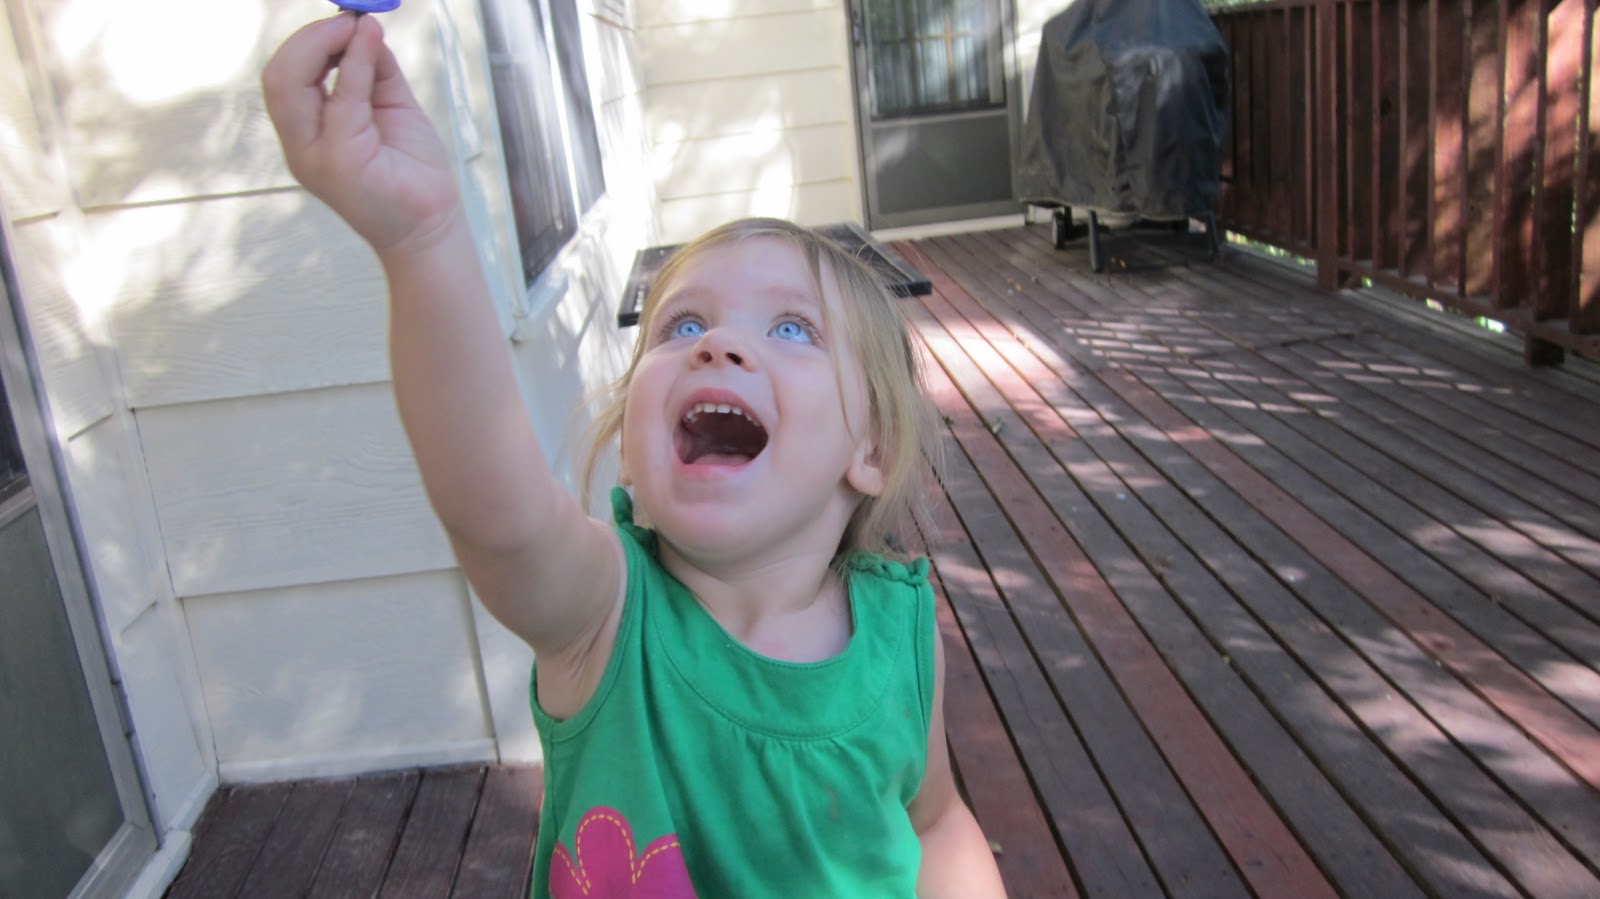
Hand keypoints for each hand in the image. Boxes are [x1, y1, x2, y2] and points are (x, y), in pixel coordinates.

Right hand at [262, 13, 459, 253]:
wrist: (433, 227)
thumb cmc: (411, 171)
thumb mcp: (390, 106)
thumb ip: (373, 68)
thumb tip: (364, 25)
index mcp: (307, 132)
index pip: (284, 75)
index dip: (309, 39)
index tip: (348, 18)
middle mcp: (301, 146)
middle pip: (278, 77)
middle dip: (311, 38)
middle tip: (350, 18)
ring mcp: (315, 157)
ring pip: (289, 85)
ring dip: (323, 44)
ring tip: (359, 28)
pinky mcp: (341, 163)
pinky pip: (341, 102)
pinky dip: (355, 65)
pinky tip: (372, 44)